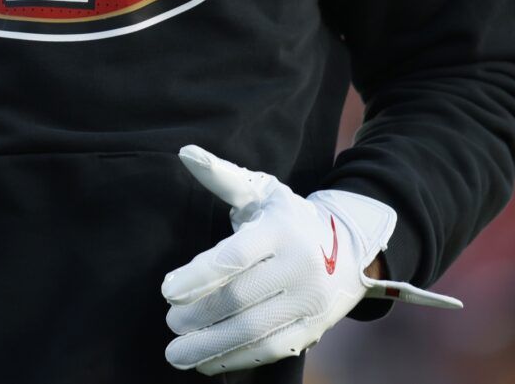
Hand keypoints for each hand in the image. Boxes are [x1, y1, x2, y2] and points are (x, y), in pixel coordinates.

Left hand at [162, 146, 460, 374]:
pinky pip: (271, 349)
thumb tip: (185, 153)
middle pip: (240, 299)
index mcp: (281, 230)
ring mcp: (309, 301)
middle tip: (169, 322)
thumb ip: (221, 176)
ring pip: (254, 330)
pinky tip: (207, 361)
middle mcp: (300, 267)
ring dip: (211, 345)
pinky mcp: (313, 328)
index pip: (235, 256)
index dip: (198, 275)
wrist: (348, 246)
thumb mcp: (259, 191)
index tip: (166, 290)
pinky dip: (236, 358)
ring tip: (176, 352)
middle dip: (198, 315)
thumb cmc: (286, 216)